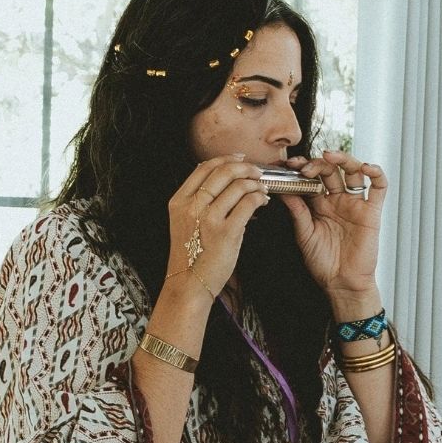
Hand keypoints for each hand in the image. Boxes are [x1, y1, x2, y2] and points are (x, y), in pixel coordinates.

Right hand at [163, 155, 268, 303]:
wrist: (189, 283)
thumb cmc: (191, 255)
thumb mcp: (184, 222)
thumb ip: (198, 202)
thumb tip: (224, 180)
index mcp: (179, 201)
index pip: (204, 168)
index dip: (225, 159)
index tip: (240, 159)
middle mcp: (192, 206)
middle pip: (223, 172)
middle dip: (245, 168)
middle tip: (256, 172)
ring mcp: (209, 218)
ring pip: (238, 186)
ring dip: (255, 184)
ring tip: (262, 189)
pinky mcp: (226, 232)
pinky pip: (248, 203)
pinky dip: (259, 198)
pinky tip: (262, 201)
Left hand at [277, 150, 386, 302]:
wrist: (342, 283)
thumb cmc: (323, 263)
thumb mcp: (304, 234)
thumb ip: (297, 211)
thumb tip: (283, 189)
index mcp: (319, 205)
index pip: (312, 178)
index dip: (302, 168)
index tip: (289, 165)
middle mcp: (337, 200)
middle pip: (331, 170)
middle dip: (318, 164)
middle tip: (306, 167)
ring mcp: (355, 204)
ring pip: (353, 172)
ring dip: (344, 159)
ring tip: (331, 156)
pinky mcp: (372, 211)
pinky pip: (379, 188)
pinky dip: (376, 173)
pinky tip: (366, 167)